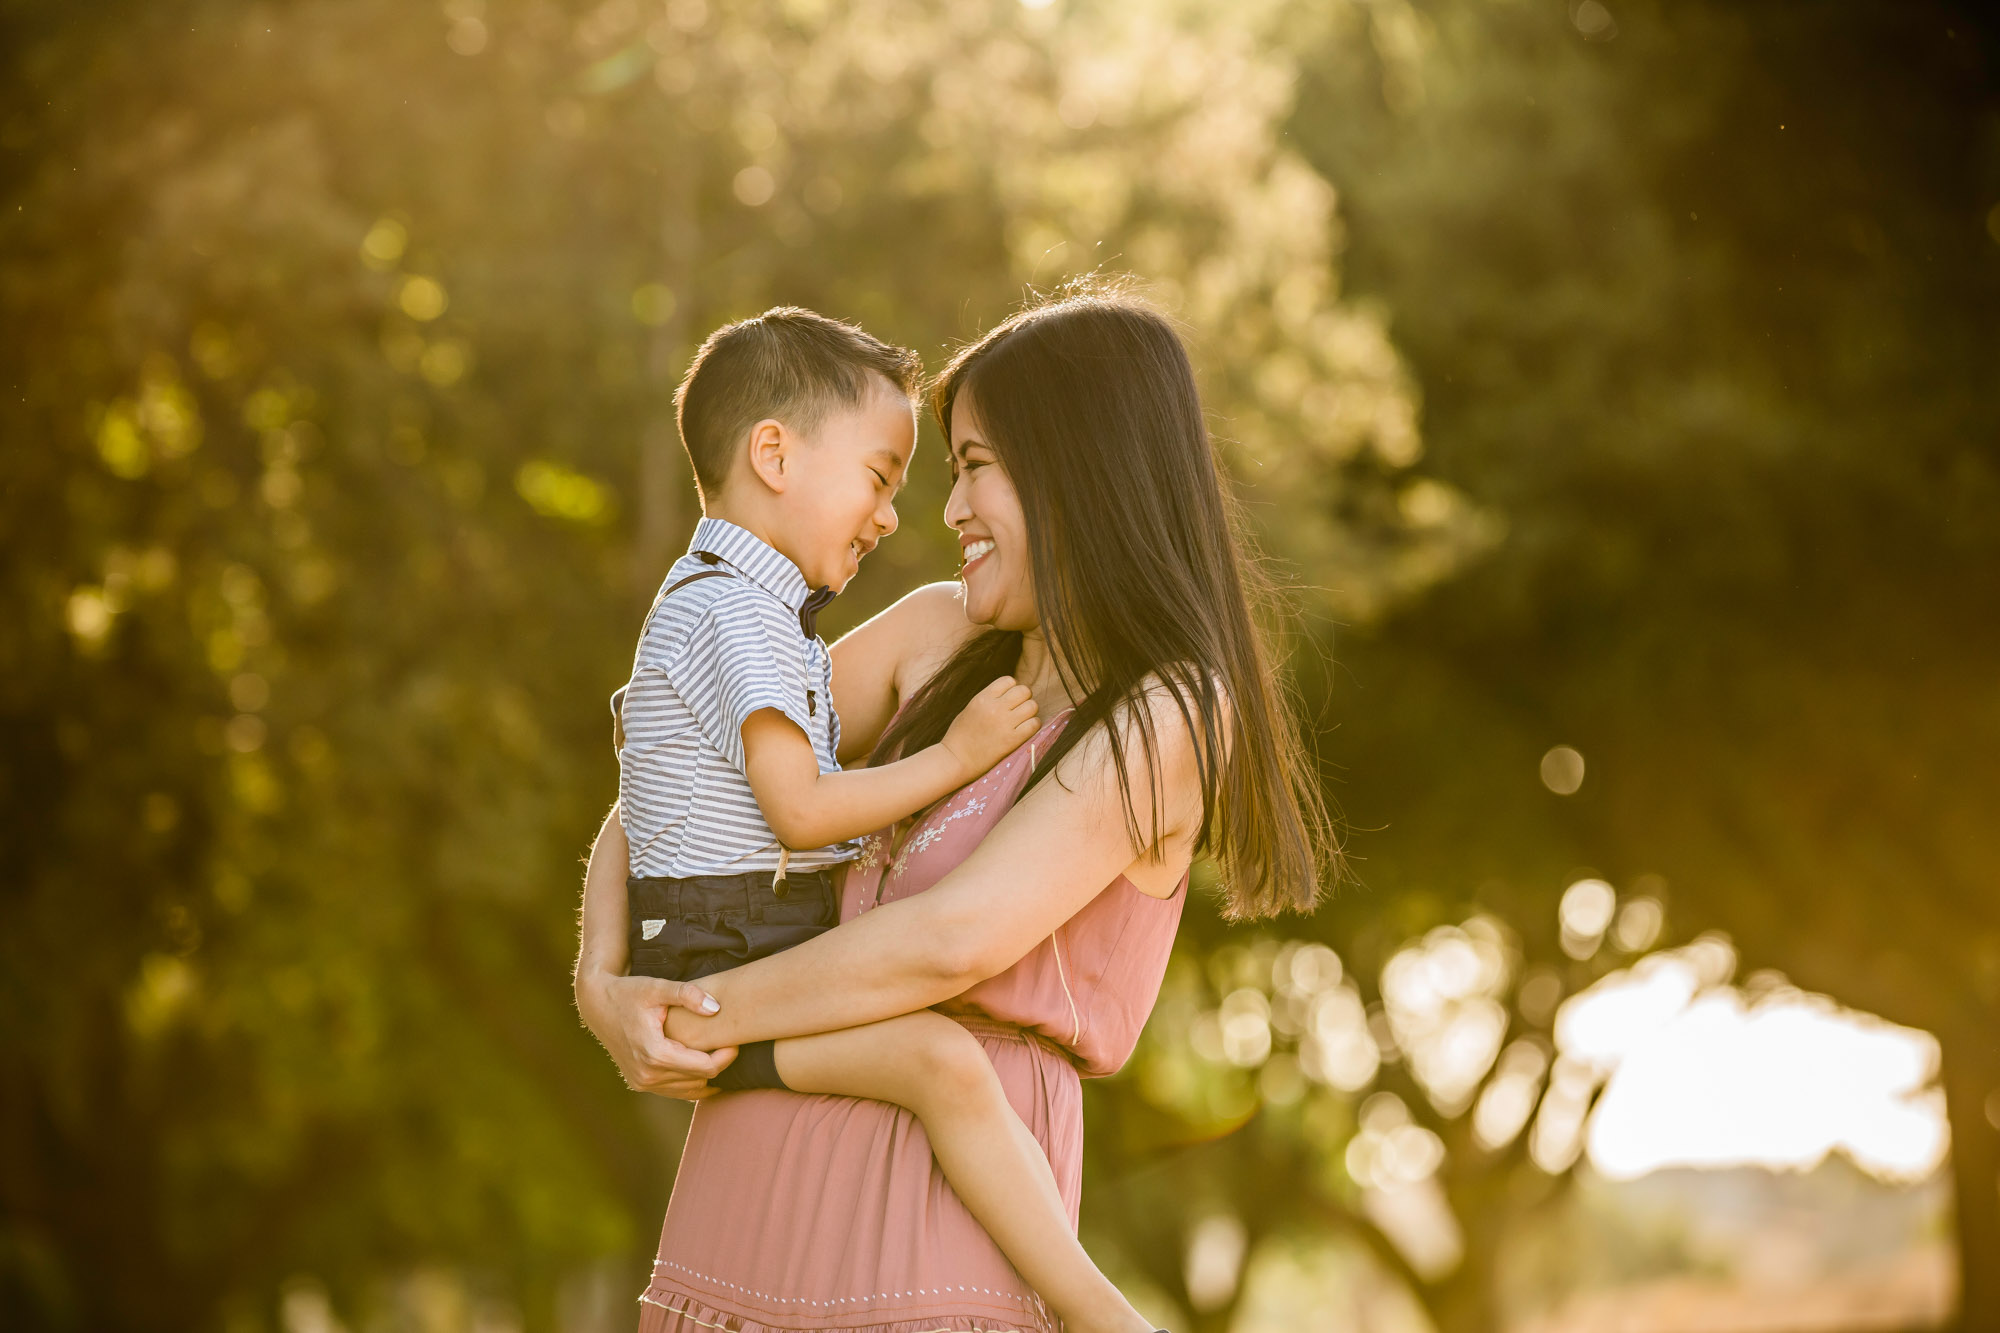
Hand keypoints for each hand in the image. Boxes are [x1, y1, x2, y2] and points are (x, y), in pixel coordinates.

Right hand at [578, 972, 737, 1099]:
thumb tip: (716, 1008)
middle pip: (700, 1079)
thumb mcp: (658, 987)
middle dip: (719, 1064)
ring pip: (689, 1089)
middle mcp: (647, 1074)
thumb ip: (688, 994)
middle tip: (732, 1044)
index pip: (705, 1067)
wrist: (597, 1004)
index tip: (738, 1042)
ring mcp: (642, 1082)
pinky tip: (700, 1063)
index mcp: (655, 1054)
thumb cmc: (629, 992)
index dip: (726, 1056)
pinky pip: (675, 1090)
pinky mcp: (639, 1083)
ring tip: (718, 1053)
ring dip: (705, 1075)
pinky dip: (690, 1080)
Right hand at [940, 675, 1039, 779]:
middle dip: (1024, 699)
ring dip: (1030, 712)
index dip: (1012, 690)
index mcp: (983, 698)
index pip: (1009, 681)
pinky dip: (1033, 725)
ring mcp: (1004, 723)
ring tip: (1023, 721)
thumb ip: (989, 700)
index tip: (1009, 700)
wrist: (955, 760)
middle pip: (1024, 691)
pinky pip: (1034, 724)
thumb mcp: (970, 709)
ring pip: (1032, 706)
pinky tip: (1025, 730)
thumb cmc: (959, 736)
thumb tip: (1008, 695)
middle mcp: (995, 707)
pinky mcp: (1012, 739)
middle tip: (1019, 710)